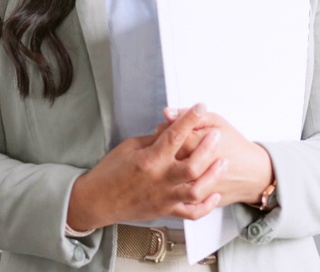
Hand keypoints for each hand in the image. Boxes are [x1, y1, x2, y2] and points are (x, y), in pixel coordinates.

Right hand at [67, 104, 225, 229]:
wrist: (97, 201)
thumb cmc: (109, 172)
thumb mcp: (128, 147)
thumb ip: (153, 140)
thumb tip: (172, 130)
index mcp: (149, 160)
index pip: (174, 136)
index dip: (190, 119)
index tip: (200, 107)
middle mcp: (159, 179)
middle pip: (192, 164)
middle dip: (208, 148)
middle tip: (216, 135)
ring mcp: (164, 198)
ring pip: (196, 189)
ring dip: (212, 175)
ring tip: (223, 162)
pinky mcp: (165, 211)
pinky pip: (191, 212)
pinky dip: (205, 206)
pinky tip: (214, 195)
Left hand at [158, 108, 273, 206]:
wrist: (253, 173)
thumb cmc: (233, 145)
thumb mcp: (216, 122)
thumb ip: (189, 115)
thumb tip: (166, 112)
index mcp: (195, 143)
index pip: (167, 134)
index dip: (164, 130)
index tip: (168, 128)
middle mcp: (192, 166)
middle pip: (164, 156)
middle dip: (161, 148)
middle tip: (167, 145)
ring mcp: (193, 186)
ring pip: (167, 177)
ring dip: (165, 168)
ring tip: (170, 160)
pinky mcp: (195, 201)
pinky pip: (175, 195)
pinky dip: (171, 186)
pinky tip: (175, 177)